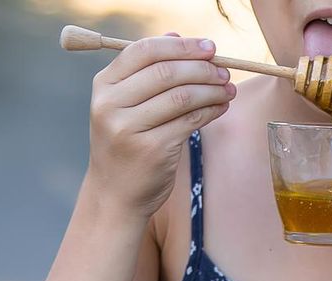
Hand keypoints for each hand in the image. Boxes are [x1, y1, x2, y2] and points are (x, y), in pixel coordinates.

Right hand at [84, 33, 235, 217]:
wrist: (114, 195)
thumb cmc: (124, 144)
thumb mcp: (124, 105)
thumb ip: (146, 70)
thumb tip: (175, 35)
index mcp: (103, 86)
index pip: (143, 51)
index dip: (180, 46)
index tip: (209, 47)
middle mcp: (110, 106)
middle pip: (166, 72)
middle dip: (202, 68)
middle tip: (224, 71)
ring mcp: (129, 129)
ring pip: (182, 97)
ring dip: (212, 89)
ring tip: (228, 89)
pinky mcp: (152, 150)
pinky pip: (190, 121)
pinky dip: (211, 110)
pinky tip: (221, 106)